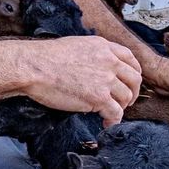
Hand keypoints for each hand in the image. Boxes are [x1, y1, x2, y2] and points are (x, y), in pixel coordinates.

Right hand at [15, 36, 142, 126]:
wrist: (34, 68)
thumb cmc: (46, 58)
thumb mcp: (76, 45)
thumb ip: (92, 53)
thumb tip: (94, 65)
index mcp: (103, 47)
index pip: (130, 58)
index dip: (133, 72)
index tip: (130, 82)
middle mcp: (109, 61)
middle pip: (134, 79)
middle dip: (132, 92)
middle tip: (126, 101)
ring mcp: (105, 80)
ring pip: (126, 97)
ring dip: (121, 108)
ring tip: (110, 114)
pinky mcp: (99, 98)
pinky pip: (116, 113)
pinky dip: (113, 121)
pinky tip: (106, 123)